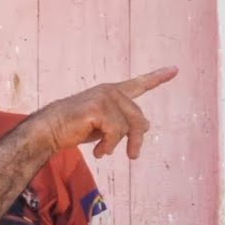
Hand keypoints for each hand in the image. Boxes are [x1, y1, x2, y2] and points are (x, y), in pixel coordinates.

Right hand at [34, 66, 177, 158]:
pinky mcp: (98, 108)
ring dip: (117, 145)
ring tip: (103, 151)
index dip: (158, 78)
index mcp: (112, 92)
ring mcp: (104, 97)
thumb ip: (124, 121)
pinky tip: (98, 152)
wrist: (49, 130)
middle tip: (132, 156)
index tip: (175, 69)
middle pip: (139, 119)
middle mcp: (110, 91)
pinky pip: (116, 133)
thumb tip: (146, 125)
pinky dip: (108, 146)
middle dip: (136, 140)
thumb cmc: (75, 128)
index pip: (139, 84)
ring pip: (128, 128)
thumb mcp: (105, 125)